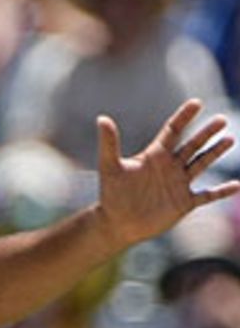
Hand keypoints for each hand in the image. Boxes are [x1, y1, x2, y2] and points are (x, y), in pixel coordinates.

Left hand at [97, 100, 239, 249]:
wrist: (116, 224)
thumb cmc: (111, 195)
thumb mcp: (110, 168)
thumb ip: (109, 144)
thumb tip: (101, 118)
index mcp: (155, 155)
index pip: (173, 131)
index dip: (184, 117)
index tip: (196, 103)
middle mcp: (171, 166)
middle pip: (192, 145)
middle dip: (206, 133)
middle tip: (221, 120)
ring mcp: (179, 184)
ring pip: (201, 163)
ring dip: (215, 153)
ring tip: (229, 140)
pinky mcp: (184, 202)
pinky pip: (207, 195)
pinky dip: (221, 192)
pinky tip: (236, 185)